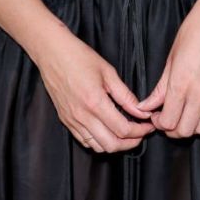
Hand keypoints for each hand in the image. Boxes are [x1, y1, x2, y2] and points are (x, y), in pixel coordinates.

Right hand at [36, 27, 153, 153]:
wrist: (52, 53)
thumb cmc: (79, 57)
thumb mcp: (108, 73)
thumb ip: (126, 96)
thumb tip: (142, 112)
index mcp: (95, 102)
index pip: (123, 129)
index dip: (140, 131)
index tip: (148, 126)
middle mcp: (82, 115)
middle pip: (111, 145)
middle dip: (130, 143)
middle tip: (140, 133)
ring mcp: (72, 120)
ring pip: (97, 147)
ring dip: (115, 144)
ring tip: (125, 134)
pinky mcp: (65, 120)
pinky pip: (84, 141)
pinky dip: (99, 142)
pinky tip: (107, 131)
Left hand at [138, 0, 199, 138]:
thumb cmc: (193, 33)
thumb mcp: (170, 60)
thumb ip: (159, 89)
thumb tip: (145, 106)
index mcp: (180, 84)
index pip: (168, 122)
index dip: (160, 124)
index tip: (158, 117)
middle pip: (185, 131)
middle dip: (173, 129)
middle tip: (169, 118)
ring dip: (192, 126)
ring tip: (187, 114)